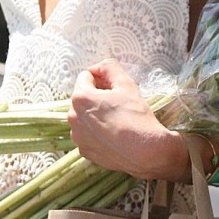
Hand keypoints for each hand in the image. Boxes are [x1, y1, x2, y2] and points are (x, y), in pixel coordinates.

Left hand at [68, 59, 188, 179]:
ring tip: (116, 119)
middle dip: (97, 96)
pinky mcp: (84, 151)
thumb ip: (110, 67)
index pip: (86, 77)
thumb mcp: (126, 84)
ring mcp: (78, 136)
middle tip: (118, 103)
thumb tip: (100, 67)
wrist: (145, 151)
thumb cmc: (136, 116)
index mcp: (80, 98)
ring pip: (84, 116)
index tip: (114, 86)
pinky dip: (97, 132)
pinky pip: (88, 134)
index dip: (101, 78)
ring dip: (95, 114)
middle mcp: (73, 117)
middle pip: (83, 97)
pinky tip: (113, 133)